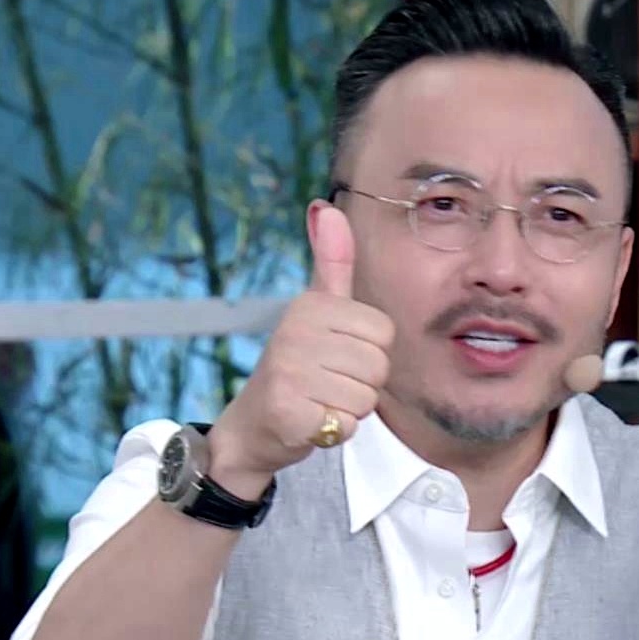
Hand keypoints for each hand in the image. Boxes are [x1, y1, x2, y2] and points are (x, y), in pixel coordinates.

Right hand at [208, 203, 394, 496]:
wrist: (254, 425)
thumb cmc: (297, 365)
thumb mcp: (315, 309)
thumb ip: (332, 263)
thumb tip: (328, 207)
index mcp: (310, 306)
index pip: (384, 334)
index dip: (370, 354)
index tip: (337, 357)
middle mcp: (295, 333)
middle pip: (378, 366)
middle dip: (362, 385)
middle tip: (328, 384)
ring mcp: (289, 373)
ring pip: (365, 399)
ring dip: (349, 409)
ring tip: (319, 400)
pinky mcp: (289, 413)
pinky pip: (346, 425)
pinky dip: (334, 432)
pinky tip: (310, 421)